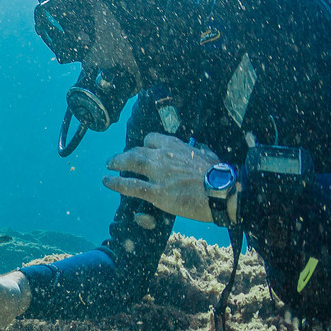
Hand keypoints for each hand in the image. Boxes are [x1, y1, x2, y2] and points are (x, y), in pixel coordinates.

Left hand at [103, 132, 223, 223]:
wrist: (223, 190)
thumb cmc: (220, 175)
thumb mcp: (210, 155)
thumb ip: (200, 151)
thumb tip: (200, 147)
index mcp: (176, 146)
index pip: (152, 138)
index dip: (143, 145)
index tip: (140, 149)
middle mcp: (163, 156)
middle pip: (137, 150)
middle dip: (125, 154)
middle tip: (117, 159)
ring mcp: (158, 174)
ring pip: (130, 163)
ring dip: (116, 163)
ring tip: (108, 166)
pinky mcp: (156, 192)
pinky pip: (130, 186)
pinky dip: (115, 183)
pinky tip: (107, 182)